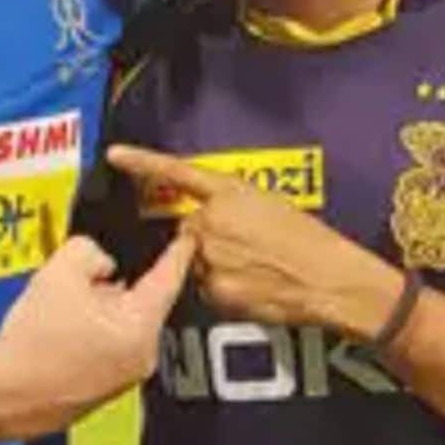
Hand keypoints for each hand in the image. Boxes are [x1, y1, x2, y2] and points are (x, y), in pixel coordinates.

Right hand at [0, 229, 194, 438]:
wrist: (1, 397)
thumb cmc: (33, 342)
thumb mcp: (60, 272)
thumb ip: (90, 252)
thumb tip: (102, 264)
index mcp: (141, 325)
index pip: (170, 277)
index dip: (178, 251)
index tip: (187, 237)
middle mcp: (142, 356)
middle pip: (141, 301)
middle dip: (115, 285)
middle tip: (82, 280)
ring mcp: (123, 378)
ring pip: (121, 325)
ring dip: (98, 311)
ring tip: (59, 315)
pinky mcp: (102, 391)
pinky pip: (106, 348)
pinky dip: (88, 335)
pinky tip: (56, 336)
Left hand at [107, 145, 402, 338]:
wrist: (329, 279)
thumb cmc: (311, 240)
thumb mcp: (273, 205)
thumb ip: (234, 207)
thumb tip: (213, 220)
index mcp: (231, 193)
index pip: (177, 172)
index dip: (143, 162)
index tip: (115, 154)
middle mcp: (213, 222)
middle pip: (189, 230)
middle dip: (206, 238)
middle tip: (246, 247)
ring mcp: (210, 258)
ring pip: (195, 262)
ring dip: (215, 265)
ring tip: (256, 268)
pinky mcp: (213, 290)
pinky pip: (206, 289)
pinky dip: (224, 288)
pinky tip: (253, 286)